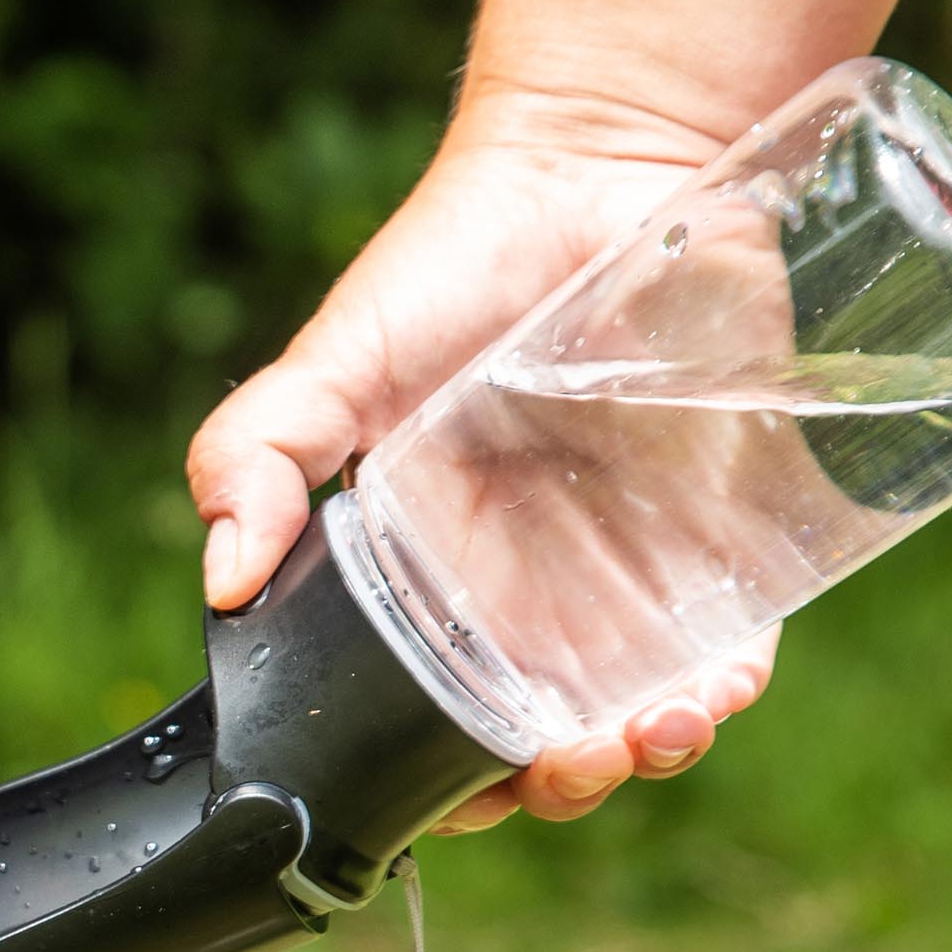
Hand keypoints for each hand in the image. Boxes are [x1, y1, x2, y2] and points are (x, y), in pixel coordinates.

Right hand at [186, 89, 780, 831]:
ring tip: (651, 733)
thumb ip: (254, 454)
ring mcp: (623, 576)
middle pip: (533, 745)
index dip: (437, 785)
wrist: (608, 161)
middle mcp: (521, 599)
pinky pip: (730, 649)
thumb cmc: (452, 264)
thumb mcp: (334, 361)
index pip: (419, 726)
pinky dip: (726, 691)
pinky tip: (718, 686)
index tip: (457, 789)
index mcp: (420, 587)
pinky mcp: (721, 541)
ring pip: (636, 717)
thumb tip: (221, 583)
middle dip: (553, 784)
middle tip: (570, 760)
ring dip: (645, 756)